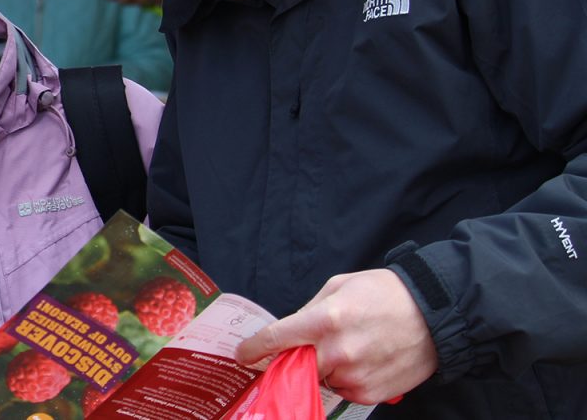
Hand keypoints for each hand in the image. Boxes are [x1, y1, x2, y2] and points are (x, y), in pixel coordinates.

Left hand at [235, 269, 436, 404]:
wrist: (437, 313)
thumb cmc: (387, 293)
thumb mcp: (341, 286)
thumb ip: (310, 309)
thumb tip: (290, 330)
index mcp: (325, 319)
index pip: (276, 338)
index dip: (254, 348)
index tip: (243, 354)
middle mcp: (337, 351)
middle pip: (296, 364)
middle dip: (300, 357)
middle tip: (319, 344)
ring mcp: (354, 375)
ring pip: (322, 379)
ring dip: (328, 368)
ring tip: (356, 347)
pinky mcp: (370, 393)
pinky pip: (344, 391)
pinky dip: (349, 380)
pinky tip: (368, 361)